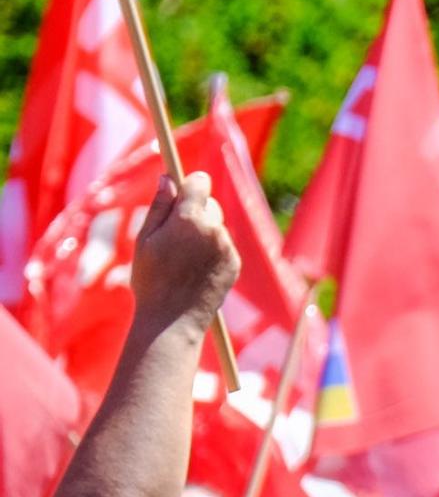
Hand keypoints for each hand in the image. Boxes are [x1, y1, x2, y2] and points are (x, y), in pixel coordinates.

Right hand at [129, 173, 239, 331]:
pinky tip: (195, 269)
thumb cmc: (151, 279)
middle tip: (173, 233)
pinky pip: (223, 246)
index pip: (199, 182)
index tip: (181, 191)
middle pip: (209, 204)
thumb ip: (159, 206)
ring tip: (182, 257)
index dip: (189, 184)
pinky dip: (212, 251)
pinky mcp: (235, 263)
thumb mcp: (145, 239)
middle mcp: (214, 229)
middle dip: (194, 211)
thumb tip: (168, 177)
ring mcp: (227, 247)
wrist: (173, 320)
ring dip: (203, 233)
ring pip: (216, 227)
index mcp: (189, 219)